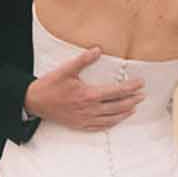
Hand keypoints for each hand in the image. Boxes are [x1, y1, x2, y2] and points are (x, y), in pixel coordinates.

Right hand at [25, 46, 143, 132]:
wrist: (35, 102)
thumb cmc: (50, 86)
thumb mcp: (66, 70)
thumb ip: (83, 60)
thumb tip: (97, 50)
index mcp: (88, 95)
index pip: (116, 91)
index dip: (130, 87)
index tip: (140, 83)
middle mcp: (89, 109)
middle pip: (117, 106)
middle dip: (132, 100)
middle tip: (142, 95)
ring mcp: (85, 119)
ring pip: (111, 118)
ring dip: (125, 113)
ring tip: (134, 107)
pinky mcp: (80, 125)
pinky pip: (100, 126)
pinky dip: (112, 123)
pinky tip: (117, 120)